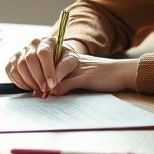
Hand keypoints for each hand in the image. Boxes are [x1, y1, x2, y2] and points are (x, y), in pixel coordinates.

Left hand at [7, 37, 135, 96]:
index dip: (39, 72)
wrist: (122, 72)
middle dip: (38, 79)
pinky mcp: (85, 77)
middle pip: (49, 67)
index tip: (31, 82)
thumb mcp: (82, 75)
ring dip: (46, 85)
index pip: (49, 62)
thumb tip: (52, 91)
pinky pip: (68, 83)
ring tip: (39, 95)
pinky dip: (59, 89)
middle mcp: (71, 60)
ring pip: (55, 75)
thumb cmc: (102, 75)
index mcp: (70, 57)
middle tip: (32, 90)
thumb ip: (67, 80)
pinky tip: (53, 95)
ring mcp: (77, 68)